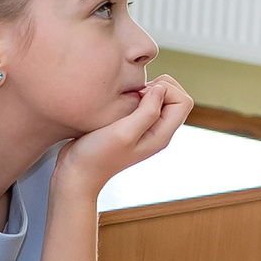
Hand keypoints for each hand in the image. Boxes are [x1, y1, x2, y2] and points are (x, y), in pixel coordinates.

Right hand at [58, 76, 192, 195]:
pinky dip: (135, 95)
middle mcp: (157, 132)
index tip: (141, 94)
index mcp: (161, 135)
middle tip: (135, 93)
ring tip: (127, 97)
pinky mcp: (131, 125)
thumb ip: (146, 112)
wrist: (76, 173)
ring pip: (160, 99)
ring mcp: (145, 129)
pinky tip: (119, 102)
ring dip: (146, 90)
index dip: (166, 90)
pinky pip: (144, 103)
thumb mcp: (123, 133)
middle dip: (159, 86)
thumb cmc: (96, 156)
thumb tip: (160, 89)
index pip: (183, 102)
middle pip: (176, 98)